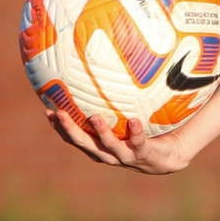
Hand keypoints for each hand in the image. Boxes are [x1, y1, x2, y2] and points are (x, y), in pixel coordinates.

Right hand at [46, 108, 193, 174]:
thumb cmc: (146, 130)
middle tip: (58, 113)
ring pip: (109, 146)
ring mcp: (127, 156)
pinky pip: (139, 143)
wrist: (172, 155)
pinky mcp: (145, 155)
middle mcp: (110, 153)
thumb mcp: (129, 114)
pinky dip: (135, 133)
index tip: (47, 110)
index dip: (60, 127)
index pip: (75, 137)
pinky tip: (133, 120)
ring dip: (100, 132)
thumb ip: (116, 98)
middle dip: (70, 130)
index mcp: (101, 145)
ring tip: (94, 116)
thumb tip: (106, 64)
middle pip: (84, 143)